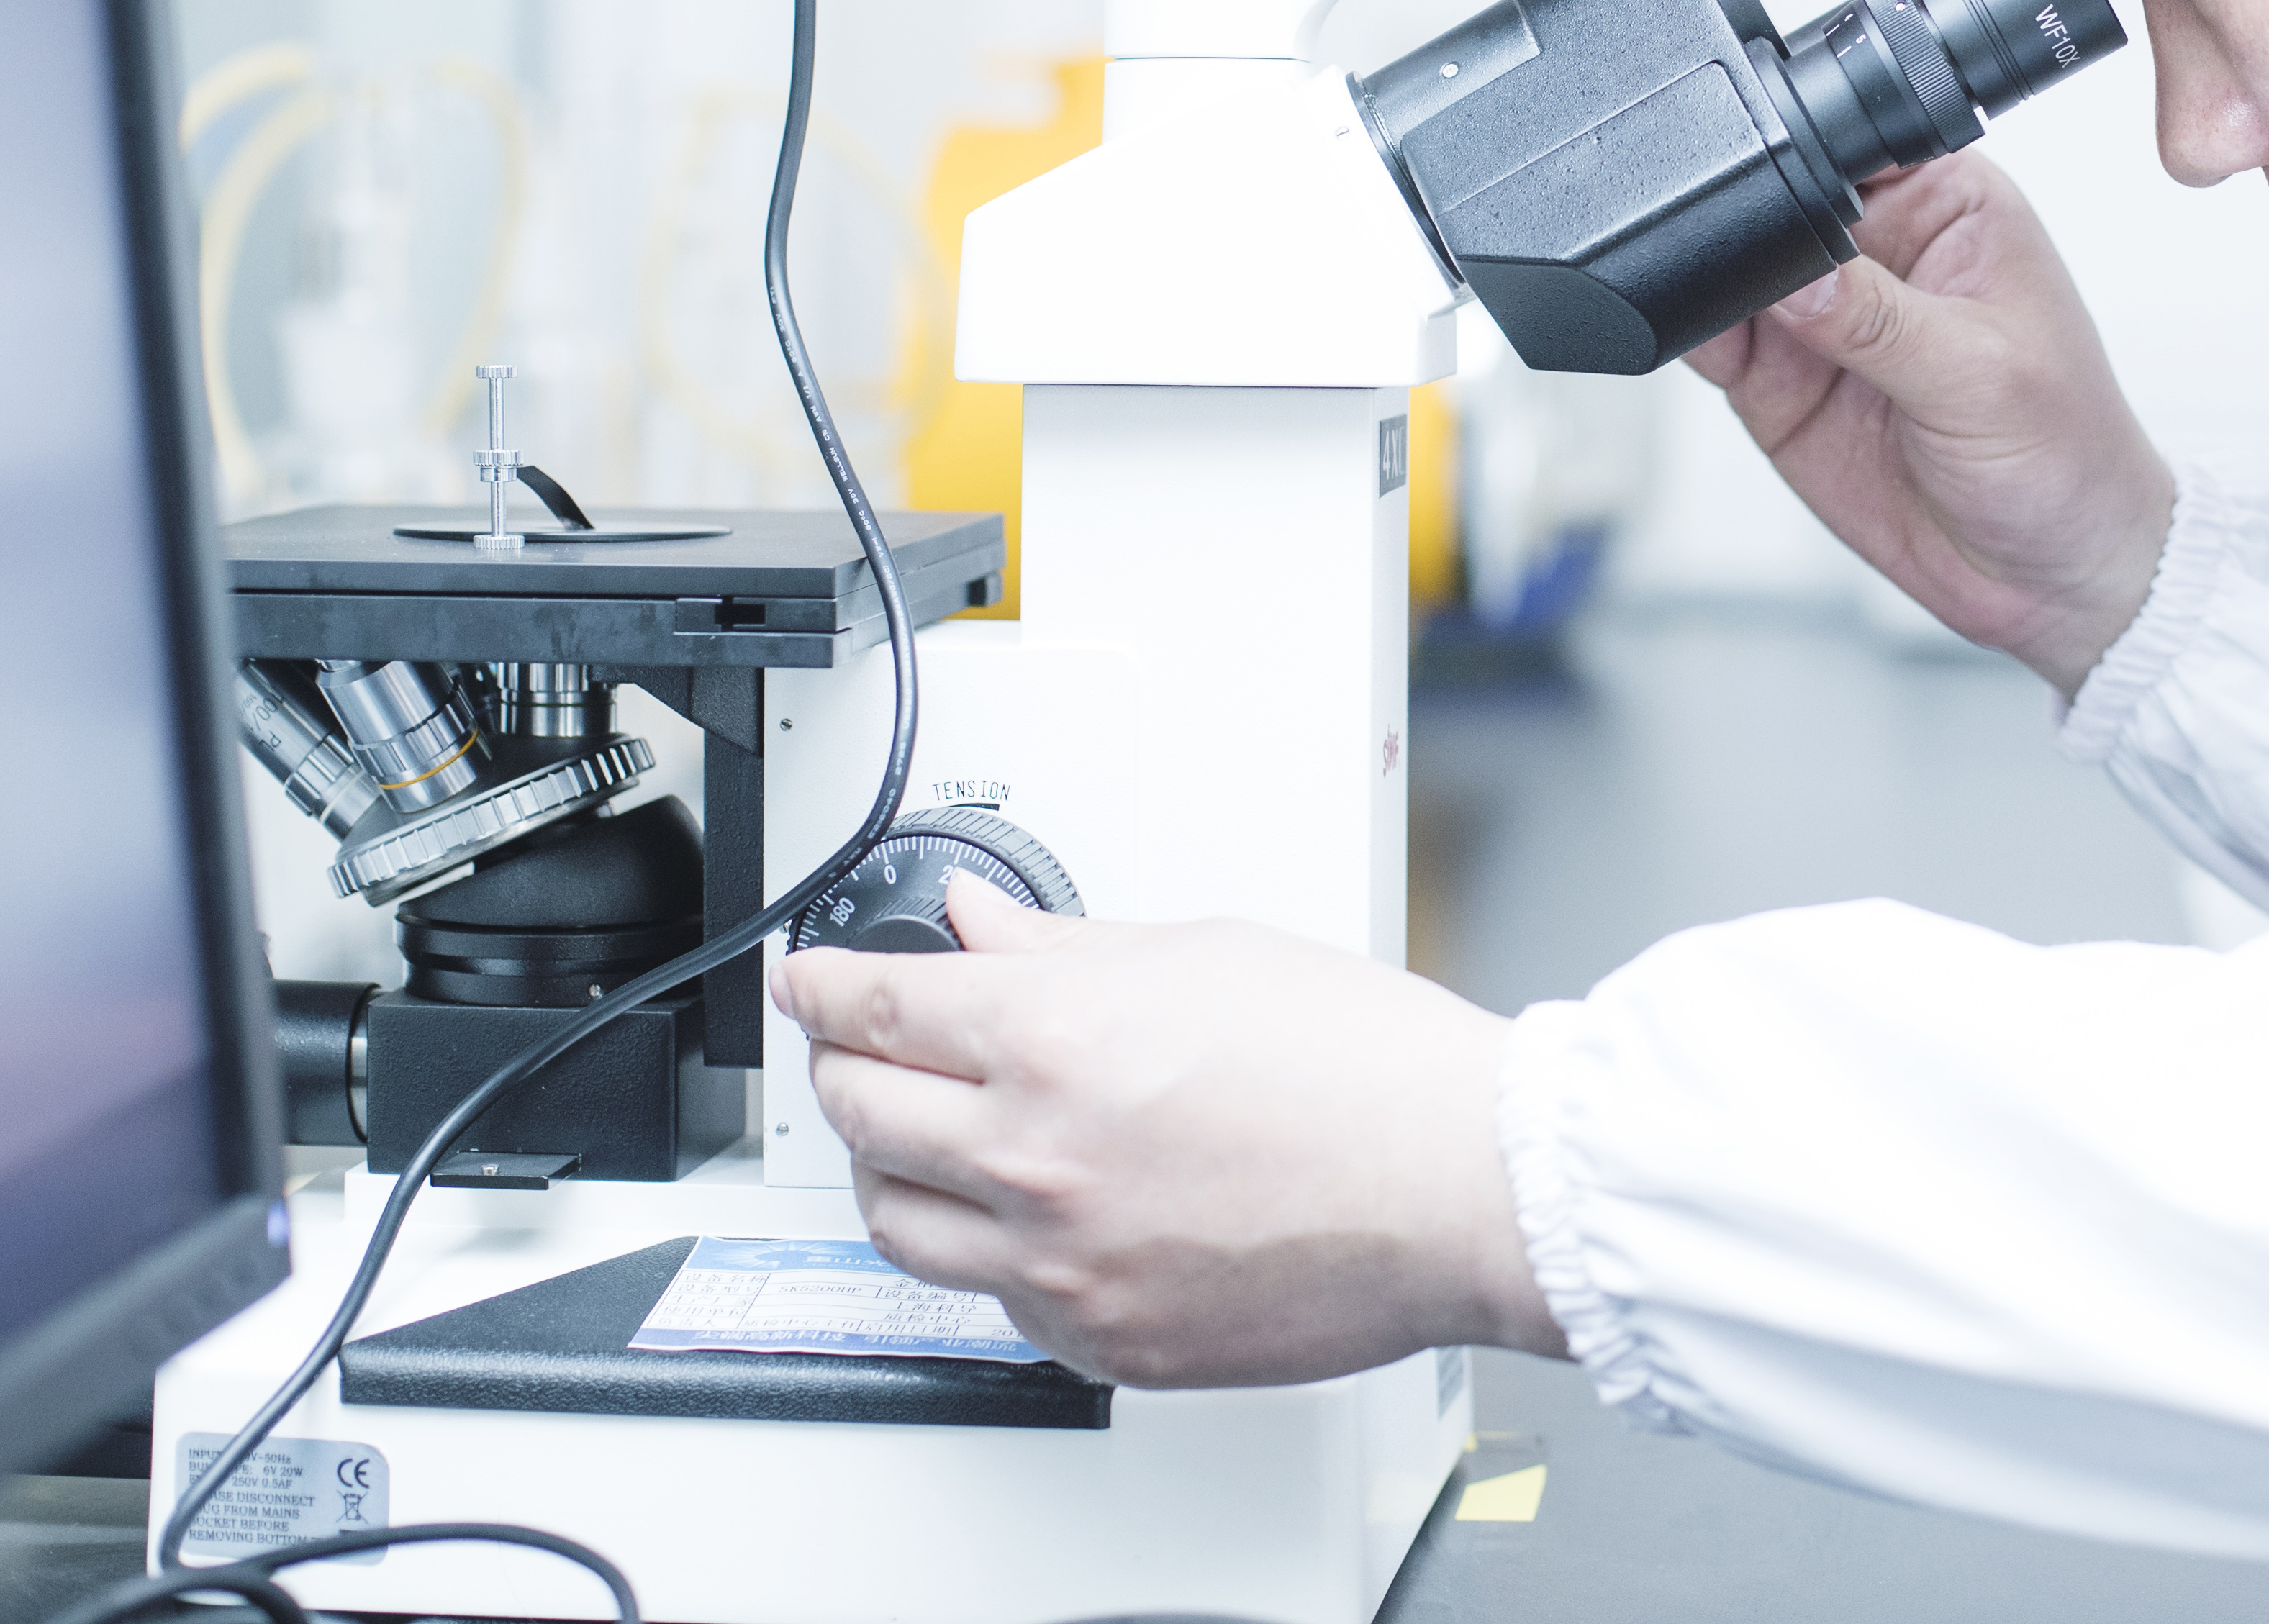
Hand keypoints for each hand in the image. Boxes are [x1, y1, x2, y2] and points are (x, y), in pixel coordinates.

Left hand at [764, 875, 1564, 1386]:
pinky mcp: (1103, 1340)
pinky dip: (985, 1250)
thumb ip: (1065, 947)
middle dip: (843, 1064)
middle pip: (860, 1113)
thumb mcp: (1203, 953)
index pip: (872, 1007)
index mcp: (1054, 1040)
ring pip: (898, 1222)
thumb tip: (980, 929)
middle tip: (859, 1042)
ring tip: (927, 1135)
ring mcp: (1061, 1265)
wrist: (1461, 1185)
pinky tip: (1028, 1213)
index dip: (821, 984)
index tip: (807, 979)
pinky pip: (990, 1299)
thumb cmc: (1366, 1065)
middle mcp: (1035, 1159)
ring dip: (891, 1167)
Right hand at [1686, 152, 2170, 694]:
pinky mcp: (1783, 379)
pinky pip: (1713, 338)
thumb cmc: (2066, 456)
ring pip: (1733, 266)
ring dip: (1709, 277)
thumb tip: (1791, 273)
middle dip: (1744, 221)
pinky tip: (1693, 338)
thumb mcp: (1980, 379)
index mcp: (1948, 204)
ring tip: (1729, 319)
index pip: (1851, 148)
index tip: (1760, 180)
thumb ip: (1878, 320)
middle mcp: (1879, 246)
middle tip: (1734, 264)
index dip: (1801, 152)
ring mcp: (1823, 315)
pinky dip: (1689, 332)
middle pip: (1777, 200)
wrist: (2048, 578)